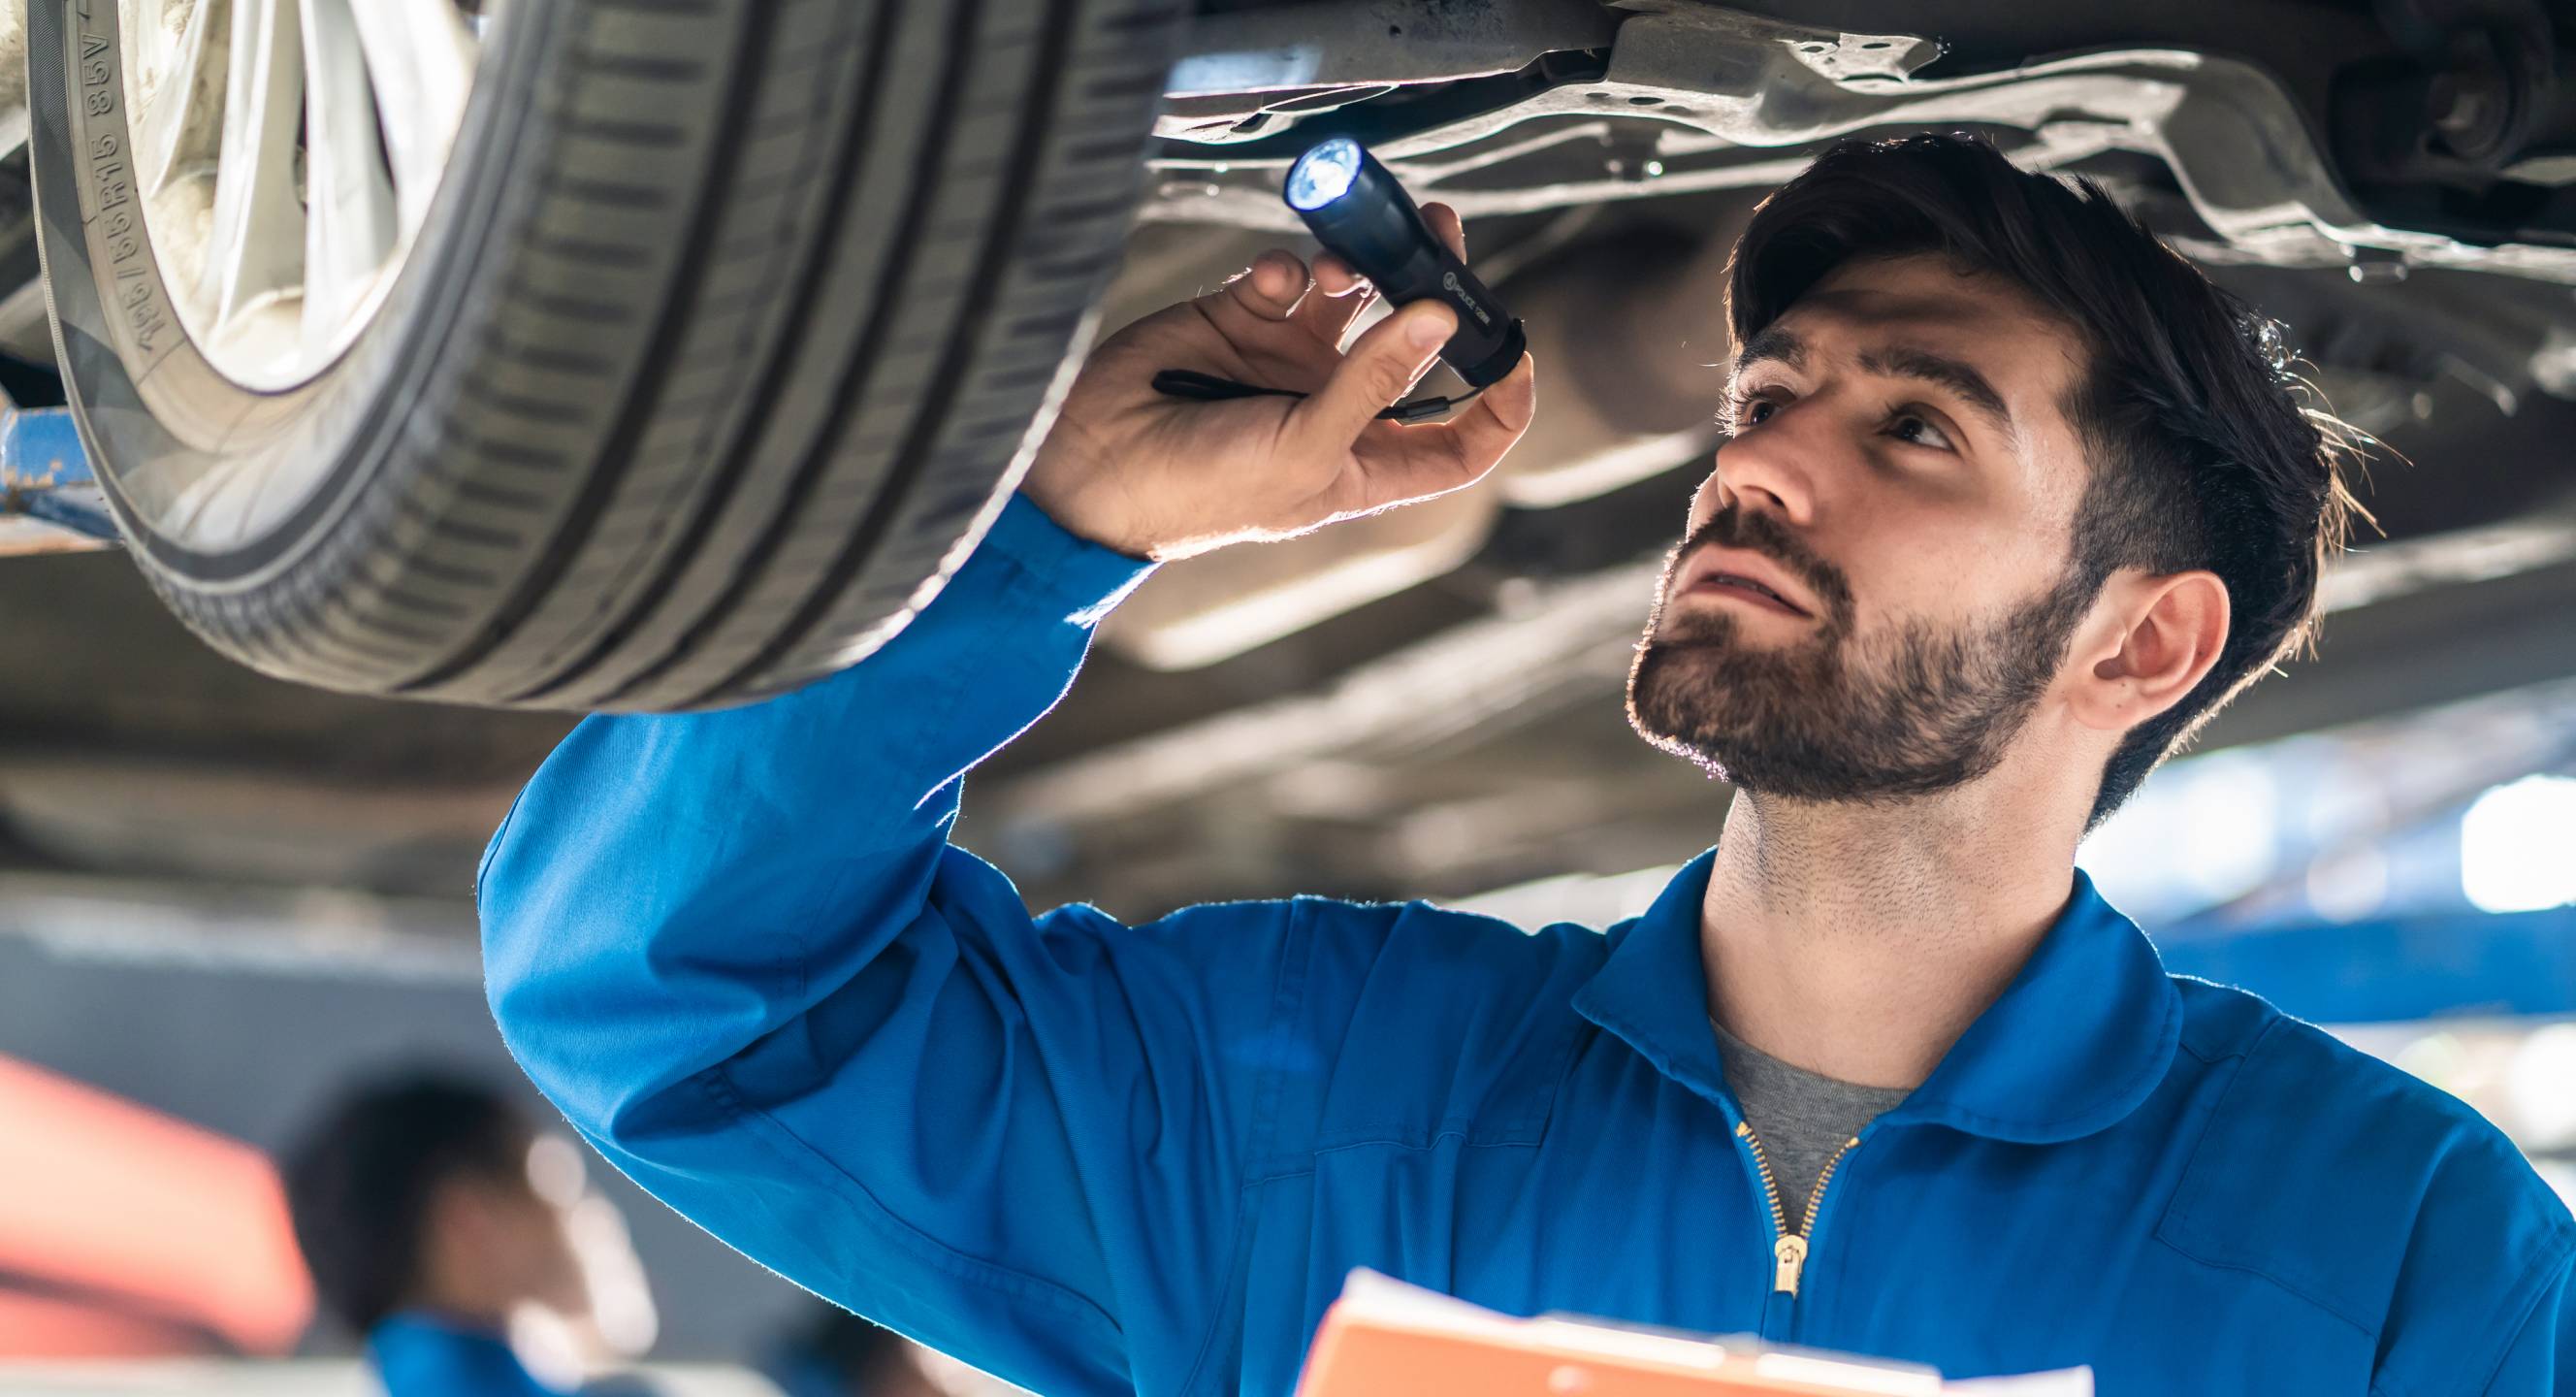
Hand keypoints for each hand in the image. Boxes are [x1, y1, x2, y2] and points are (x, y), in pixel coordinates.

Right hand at [1022, 203, 1537, 560]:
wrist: (1095, 468)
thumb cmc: (1204, 491)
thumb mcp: (1304, 447)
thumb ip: (1372, 381)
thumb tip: (1442, 314)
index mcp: (1366, 462)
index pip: (1462, 438)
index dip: (1501, 397)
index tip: (1512, 342)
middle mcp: (1337, 408)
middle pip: (1415, 343)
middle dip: (1434, 289)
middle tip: (1440, 231)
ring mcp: (1290, 362)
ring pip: (1354, 294)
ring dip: (1358, 267)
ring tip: (1341, 260)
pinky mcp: (1241, 321)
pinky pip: (1287, 277)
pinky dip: (1290, 267)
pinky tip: (1277, 279)